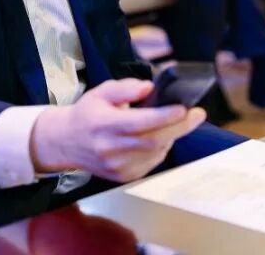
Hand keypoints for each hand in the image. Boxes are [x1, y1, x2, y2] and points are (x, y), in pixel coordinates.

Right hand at [30, 79, 205, 182]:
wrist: (66, 142)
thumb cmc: (87, 113)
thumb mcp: (101, 92)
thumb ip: (124, 88)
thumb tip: (148, 87)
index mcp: (104, 125)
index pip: (139, 123)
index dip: (165, 116)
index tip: (184, 107)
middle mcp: (111, 149)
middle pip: (153, 140)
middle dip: (179, 127)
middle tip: (197, 114)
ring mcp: (117, 166)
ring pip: (155, 153)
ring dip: (171, 137)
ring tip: (178, 122)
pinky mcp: (123, 177)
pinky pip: (151, 163)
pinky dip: (161, 149)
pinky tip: (161, 137)